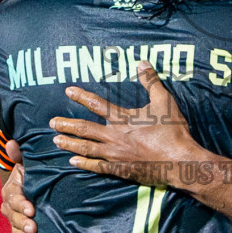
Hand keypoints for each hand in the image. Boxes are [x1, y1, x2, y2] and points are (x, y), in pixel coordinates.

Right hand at [0, 139, 32, 232]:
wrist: (39, 190)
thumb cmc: (35, 175)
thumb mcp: (29, 164)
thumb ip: (20, 155)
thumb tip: (11, 142)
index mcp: (11, 191)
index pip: (13, 198)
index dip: (20, 204)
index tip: (31, 208)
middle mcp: (10, 208)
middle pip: (13, 217)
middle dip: (22, 223)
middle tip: (33, 228)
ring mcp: (15, 222)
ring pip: (15, 231)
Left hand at [50, 63, 202, 185]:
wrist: (179, 161)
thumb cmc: (173, 131)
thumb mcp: (164, 101)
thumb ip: (151, 82)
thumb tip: (142, 63)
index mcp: (124, 119)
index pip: (97, 104)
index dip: (82, 96)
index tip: (68, 91)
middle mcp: (115, 137)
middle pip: (85, 129)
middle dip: (67, 124)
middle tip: (52, 122)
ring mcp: (116, 155)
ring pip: (87, 148)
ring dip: (70, 143)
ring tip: (56, 140)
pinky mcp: (120, 169)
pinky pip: (97, 166)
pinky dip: (84, 164)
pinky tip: (73, 162)